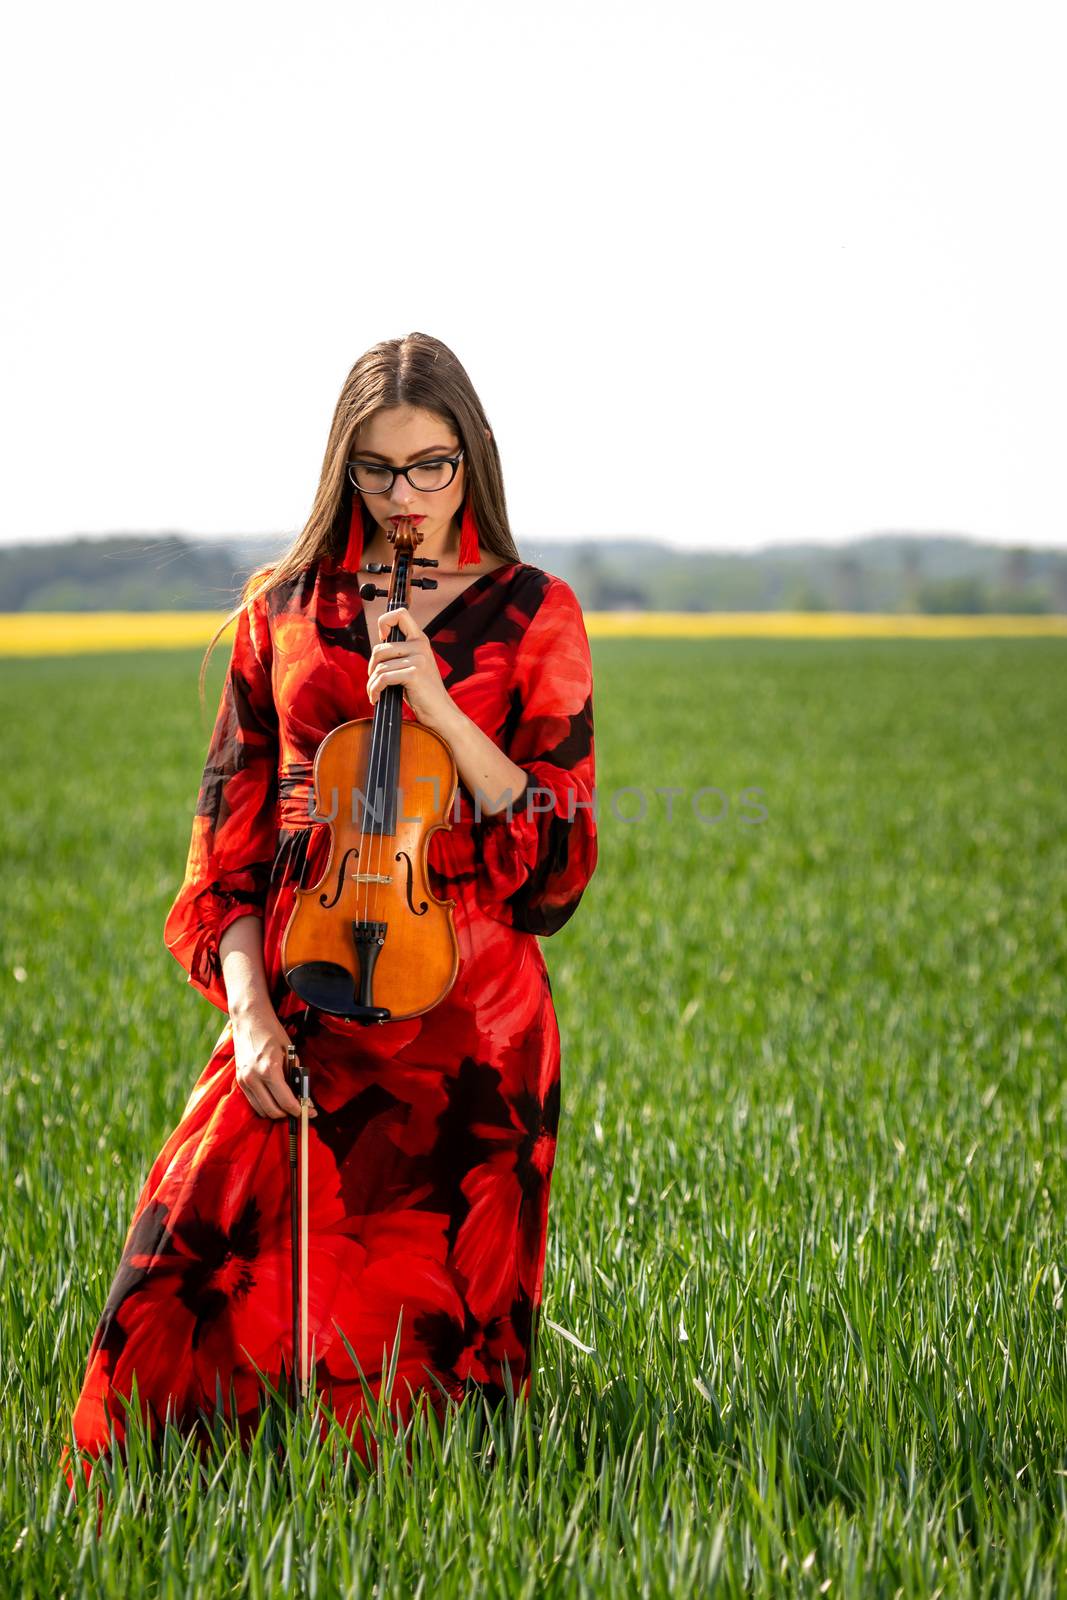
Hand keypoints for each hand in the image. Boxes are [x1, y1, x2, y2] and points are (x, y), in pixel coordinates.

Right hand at [231, 1003, 316, 1121]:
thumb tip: (302, 1095)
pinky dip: (266, 1105)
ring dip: (277, 1111)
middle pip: (273, 1111)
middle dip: (289, 1114)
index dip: (300, 1110)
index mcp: (269, 1070)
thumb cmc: (272, 1032)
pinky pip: (254, 1102)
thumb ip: (295, 1074)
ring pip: (262, 1110)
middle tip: (301, 1110)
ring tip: (289, 1104)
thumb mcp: (290, 1052)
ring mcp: (244, 1081)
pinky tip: (276, 1098)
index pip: (286, 1102)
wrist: (249, 1019)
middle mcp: (254, 1079)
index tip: (310, 1112)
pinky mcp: (239, 1081)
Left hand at [367, 606, 454, 730]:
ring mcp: (418, 659)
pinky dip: (375, 690)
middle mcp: (420, 645)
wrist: (440, 711)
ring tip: (375, 693)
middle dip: (372, 667)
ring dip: (372, 683)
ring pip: (379, 667)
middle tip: (375, 679)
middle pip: (380, 648)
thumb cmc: (423, 692)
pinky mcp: (414, 673)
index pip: (400, 613)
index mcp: (420, 640)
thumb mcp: (413, 666)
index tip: (382, 639)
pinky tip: (376, 698)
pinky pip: (383, 678)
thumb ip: (399, 653)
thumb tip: (377, 649)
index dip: (384, 622)